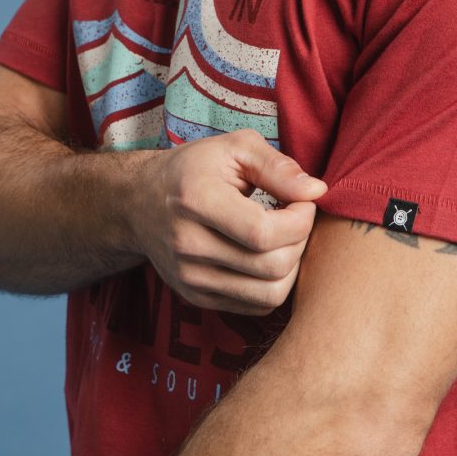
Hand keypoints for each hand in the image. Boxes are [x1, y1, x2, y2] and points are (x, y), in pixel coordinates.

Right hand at [131, 130, 327, 314]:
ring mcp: (190, 278)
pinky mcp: (196, 297)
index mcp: (196, 201)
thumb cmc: (194, 169)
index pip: (263, 233)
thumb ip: (277, 167)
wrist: (140, 202)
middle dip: (301, 240)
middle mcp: (188, 245)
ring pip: (269, 294)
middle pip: (271, 266)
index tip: (304, 201)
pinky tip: (269, 255)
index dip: (300, 220)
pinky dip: (275, 283)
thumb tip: (316, 191)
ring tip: (285, 237)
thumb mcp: (234, 148)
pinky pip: (256, 307)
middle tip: (297, 216)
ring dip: (292, 266)